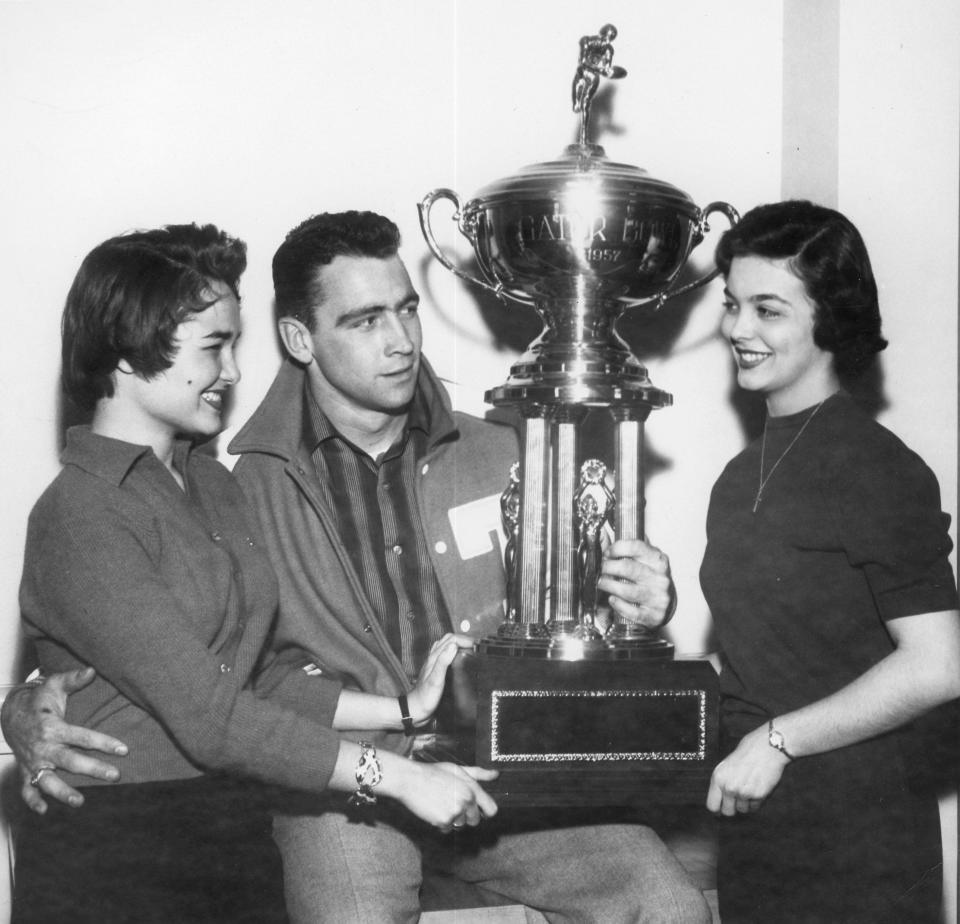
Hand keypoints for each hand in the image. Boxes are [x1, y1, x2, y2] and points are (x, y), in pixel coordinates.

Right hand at [1, 667, 127, 812]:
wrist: (9, 713)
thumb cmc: (39, 699)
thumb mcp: (54, 685)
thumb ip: (73, 679)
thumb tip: (92, 669)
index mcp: (53, 727)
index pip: (83, 737)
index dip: (104, 743)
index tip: (124, 750)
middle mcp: (43, 747)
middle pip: (71, 761)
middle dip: (94, 769)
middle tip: (115, 776)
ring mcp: (32, 762)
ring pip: (47, 781)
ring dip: (62, 793)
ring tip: (80, 801)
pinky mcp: (24, 771)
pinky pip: (25, 790)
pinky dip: (32, 801)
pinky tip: (44, 811)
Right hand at [396, 760, 497, 830]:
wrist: (411, 779)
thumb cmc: (433, 772)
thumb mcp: (457, 769)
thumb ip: (478, 774)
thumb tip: (496, 774)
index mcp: (471, 788)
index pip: (491, 808)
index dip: (486, 812)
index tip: (480, 811)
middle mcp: (466, 801)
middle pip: (475, 820)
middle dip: (466, 815)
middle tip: (452, 803)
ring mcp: (455, 812)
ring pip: (461, 825)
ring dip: (453, 819)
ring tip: (441, 804)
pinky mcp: (443, 821)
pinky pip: (447, 829)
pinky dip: (441, 823)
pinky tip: (434, 810)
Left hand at [407, 634, 474, 725]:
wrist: (415, 710)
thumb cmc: (425, 697)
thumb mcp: (436, 679)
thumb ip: (443, 661)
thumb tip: (453, 645)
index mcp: (434, 657)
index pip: (451, 639)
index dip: (465, 639)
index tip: (476, 645)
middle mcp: (434, 658)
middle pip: (448, 640)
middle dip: (463, 639)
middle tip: (475, 646)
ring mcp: (434, 664)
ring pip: (446, 647)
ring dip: (458, 644)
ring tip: (469, 649)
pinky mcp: (436, 670)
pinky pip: (445, 656)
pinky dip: (453, 653)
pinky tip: (458, 660)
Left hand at [598, 538, 675, 628]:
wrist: (665, 602)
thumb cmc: (650, 578)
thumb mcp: (643, 559)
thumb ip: (625, 547)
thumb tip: (602, 534)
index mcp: (658, 560)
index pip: (636, 547)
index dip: (616, 548)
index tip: (607, 552)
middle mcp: (660, 578)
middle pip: (628, 568)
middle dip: (608, 567)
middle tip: (601, 569)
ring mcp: (658, 597)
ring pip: (628, 591)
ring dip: (609, 586)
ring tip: (602, 583)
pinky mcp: (655, 615)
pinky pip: (632, 611)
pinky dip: (618, 605)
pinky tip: (613, 600)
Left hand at [706, 721, 789, 815]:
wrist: (766, 747)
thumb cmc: (746, 753)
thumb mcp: (726, 765)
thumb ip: (722, 783)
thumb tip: (719, 802)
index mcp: (717, 778)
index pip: (712, 806)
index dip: (717, 809)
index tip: (721, 809)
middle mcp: (728, 787)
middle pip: (727, 812)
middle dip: (733, 807)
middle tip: (738, 798)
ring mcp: (744, 792)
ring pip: (743, 810)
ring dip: (746, 803)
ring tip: (750, 787)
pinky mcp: (758, 795)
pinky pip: (755, 807)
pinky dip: (757, 801)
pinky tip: (758, 787)